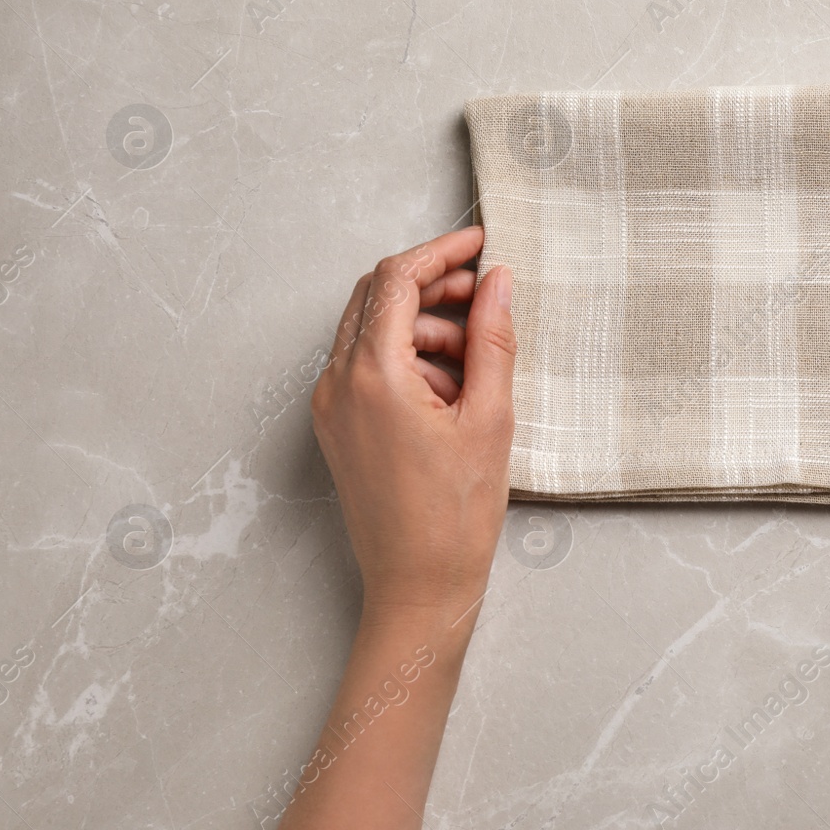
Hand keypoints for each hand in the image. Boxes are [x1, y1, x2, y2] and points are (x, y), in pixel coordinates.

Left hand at [311, 227, 515, 623]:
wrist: (418, 587)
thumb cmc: (454, 517)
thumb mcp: (490, 418)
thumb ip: (492, 340)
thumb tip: (497, 282)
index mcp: (373, 375)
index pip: (397, 279)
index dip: (441, 252)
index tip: (479, 242)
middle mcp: (338, 383)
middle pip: (377, 296)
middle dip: (431, 285)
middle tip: (485, 292)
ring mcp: (332, 406)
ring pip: (371, 329)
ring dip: (423, 324)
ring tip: (475, 357)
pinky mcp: (338, 427)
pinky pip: (366, 366)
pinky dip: (407, 357)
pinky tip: (451, 387)